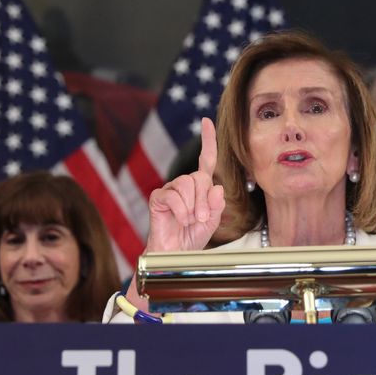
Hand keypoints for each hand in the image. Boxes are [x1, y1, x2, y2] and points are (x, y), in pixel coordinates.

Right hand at [146, 117, 224, 251]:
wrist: (175, 253)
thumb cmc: (192, 237)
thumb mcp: (212, 221)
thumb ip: (217, 204)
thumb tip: (216, 188)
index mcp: (199, 187)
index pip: (205, 159)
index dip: (208, 140)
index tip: (206, 121)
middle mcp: (184, 184)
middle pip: (199, 177)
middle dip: (204, 200)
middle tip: (202, 218)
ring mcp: (170, 189)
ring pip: (187, 184)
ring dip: (193, 206)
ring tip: (190, 221)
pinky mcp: (158, 198)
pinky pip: (173, 196)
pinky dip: (181, 210)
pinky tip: (180, 220)